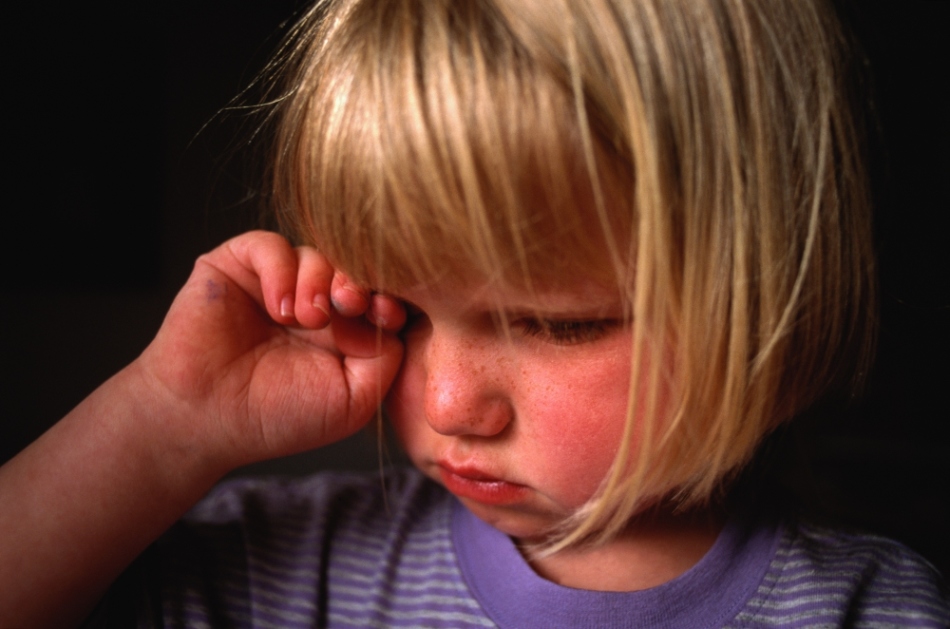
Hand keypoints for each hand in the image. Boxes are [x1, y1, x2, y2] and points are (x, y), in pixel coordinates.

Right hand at [135, 230, 405, 471]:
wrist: (205, 421)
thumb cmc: (278, 417)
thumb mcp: (354, 399)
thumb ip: (386, 359)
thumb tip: (396, 320)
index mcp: (345, 328)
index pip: (379, 293)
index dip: (388, 296)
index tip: (387, 313)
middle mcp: (313, 300)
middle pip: (351, 266)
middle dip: (358, 281)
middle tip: (350, 303)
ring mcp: (276, 282)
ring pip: (315, 253)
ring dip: (317, 281)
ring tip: (306, 320)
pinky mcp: (236, 266)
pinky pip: (269, 245)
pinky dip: (281, 270)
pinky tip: (280, 309)